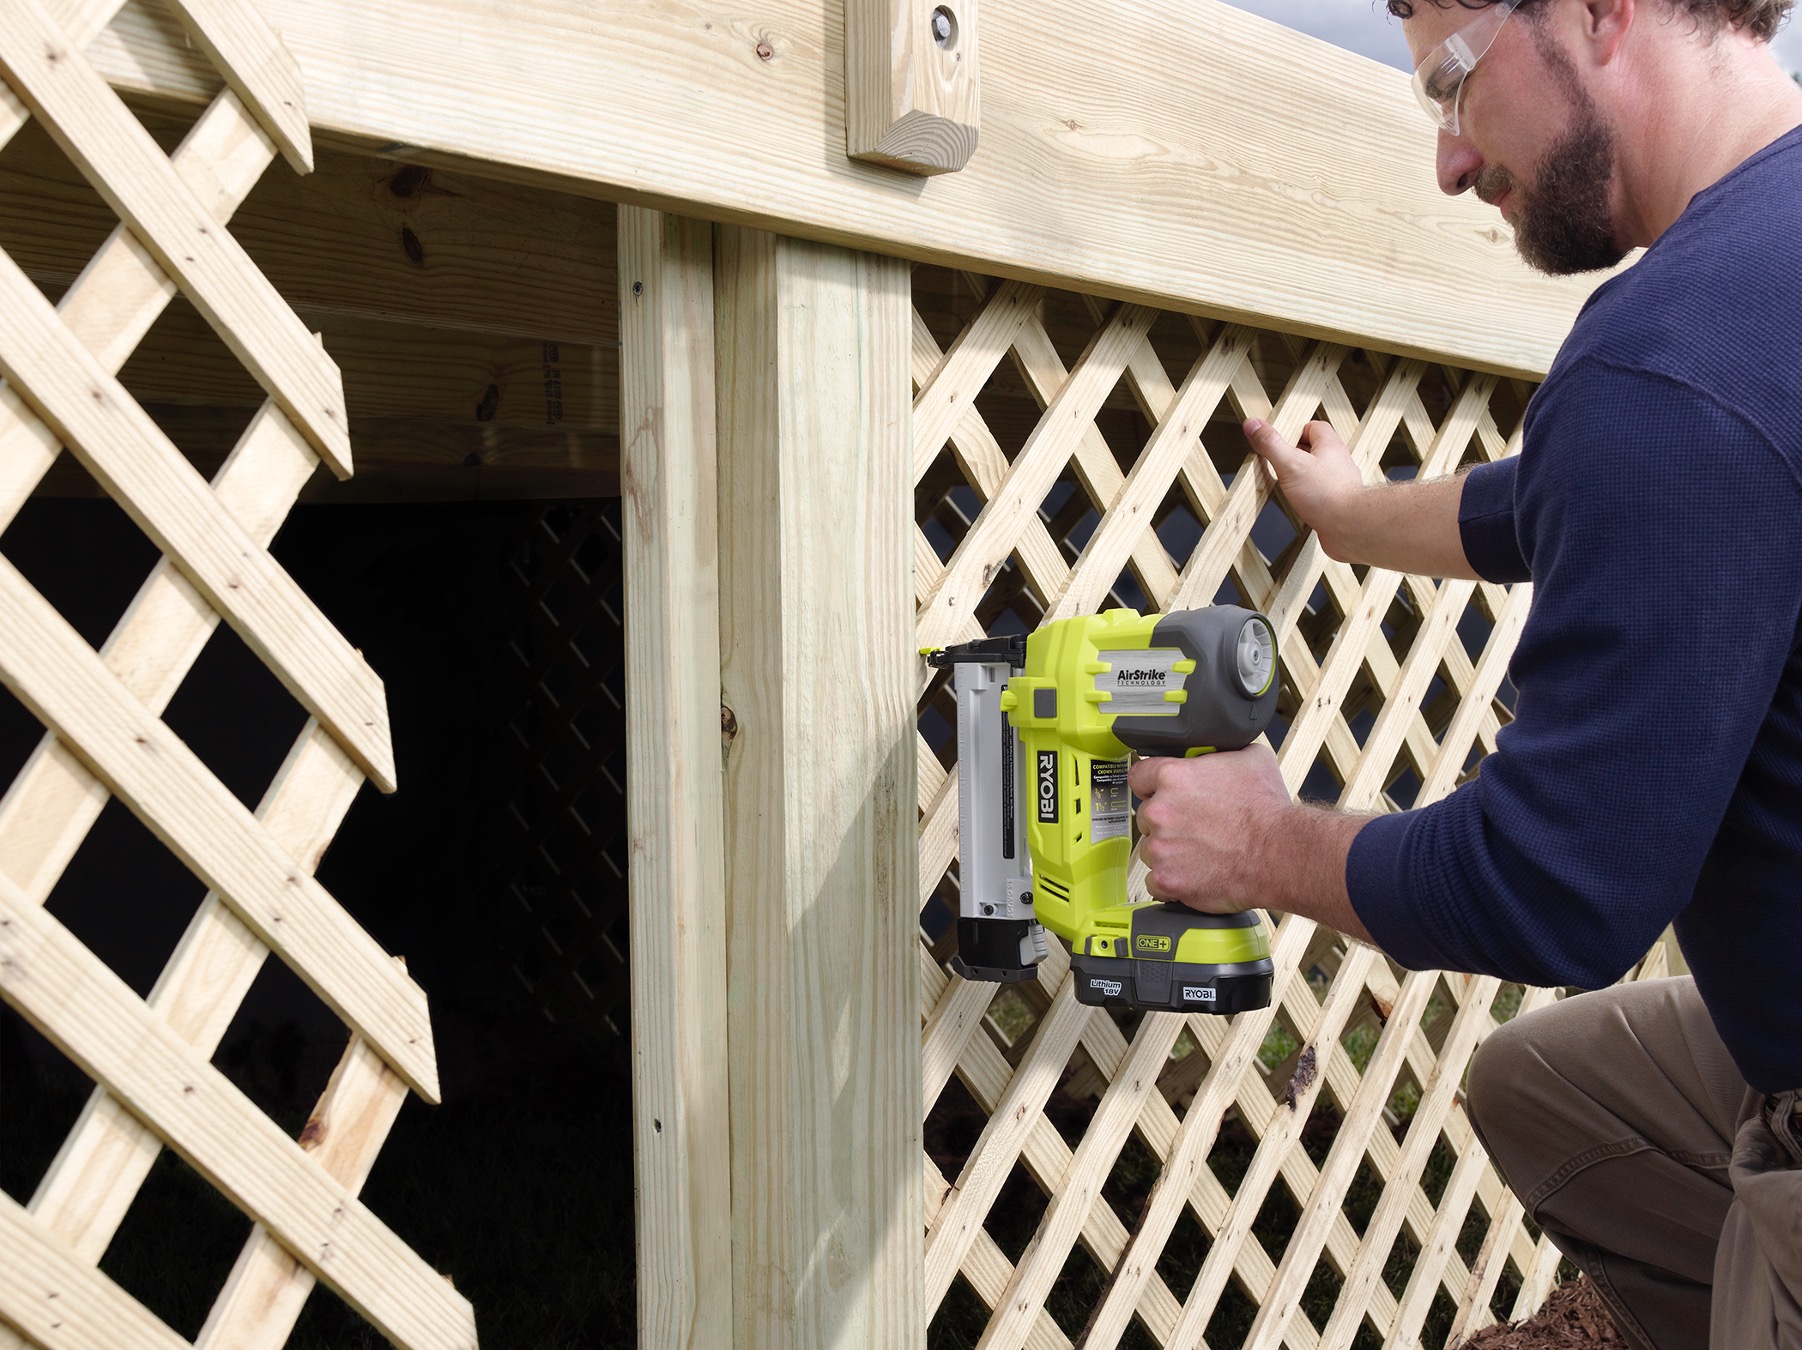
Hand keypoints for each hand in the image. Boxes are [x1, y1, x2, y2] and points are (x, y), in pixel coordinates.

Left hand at [1127, 745, 1290, 913]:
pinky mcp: (1168, 879)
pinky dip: (1170, 880)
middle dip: (1166, 821)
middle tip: (1195, 827)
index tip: (1159, 793)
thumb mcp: (1250, 758)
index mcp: (1173, 777)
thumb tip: (1214, 750)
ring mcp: (1161, 847)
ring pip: (1151, 849)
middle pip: (1147, 815)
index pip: (1139, 776)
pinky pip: (1155, 881)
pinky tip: (1193, 873)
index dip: (1152, 785)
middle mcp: (1161, 811)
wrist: (1279, 854)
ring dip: (1169, 851)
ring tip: (1200, 852)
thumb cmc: (1268, 811)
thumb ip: (1218, 752)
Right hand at [1242, 418, 1365, 561]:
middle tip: (1278, 460)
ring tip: (1286, 482)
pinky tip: (1299, 502)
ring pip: (1318, 471)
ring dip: (1302, 475)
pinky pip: (1322, 491)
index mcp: (1329, 445)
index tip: (1278, 439)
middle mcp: (1338, 461)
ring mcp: (1340, 481)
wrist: (1350, 528)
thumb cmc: (1326, 495)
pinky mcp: (1338, 501)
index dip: (1294, 430)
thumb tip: (1253, 424)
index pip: (1313, 426)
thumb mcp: (1290, 464)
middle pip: (1315, 448)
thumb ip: (1271, 444)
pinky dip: (1309, 494)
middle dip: (1295, 453)